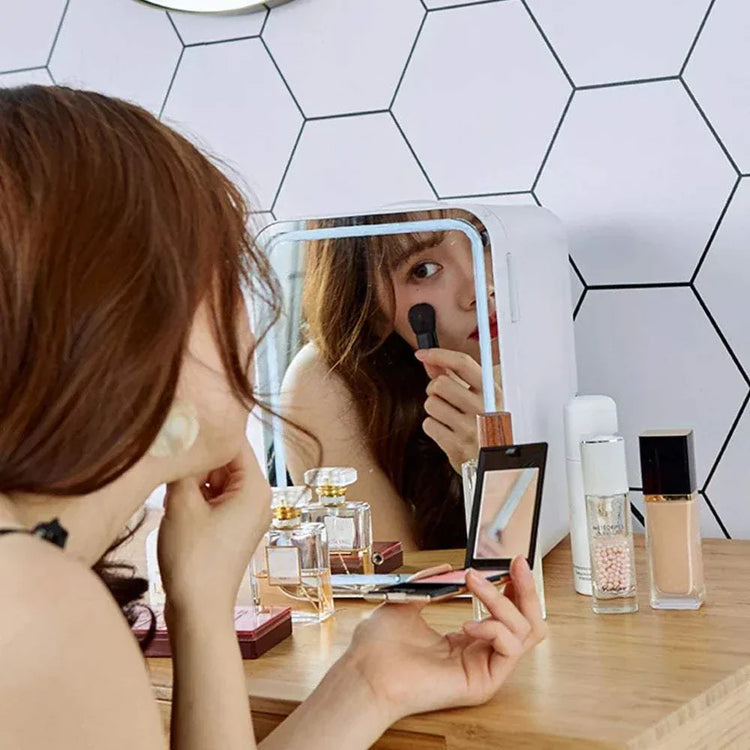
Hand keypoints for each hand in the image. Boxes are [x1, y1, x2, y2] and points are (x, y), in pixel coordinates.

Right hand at [157, 439, 271, 619]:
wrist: (199, 610)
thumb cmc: (193, 560)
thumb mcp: (181, 504)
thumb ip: (183, 466)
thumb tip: (181, 437)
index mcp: (255, 487)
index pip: (234, 442)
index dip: (206, 432)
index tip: (181, 424)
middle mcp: (259, 497)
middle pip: (226, 460)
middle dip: (198, 460)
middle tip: (170, 462)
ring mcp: (248, 513)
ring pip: (219, 479)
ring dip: (194, 479)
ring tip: (172, 490)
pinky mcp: (235, 527)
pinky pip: (217, 498)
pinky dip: (197, 496)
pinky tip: (176, 504)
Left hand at [344, 556, 545, 722]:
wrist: (365, 672)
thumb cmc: (378, 646)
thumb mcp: (408, 600)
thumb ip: (432, 583)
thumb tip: (450, 568)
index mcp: (465, 639)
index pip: (506, 614)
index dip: (513, 587)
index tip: (510, 563)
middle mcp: (479, 654)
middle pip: (527, 624)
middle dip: (526, 589)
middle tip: (516, 565)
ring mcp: (483, 668)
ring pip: (524, 631)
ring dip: (500, 599)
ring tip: (474, 583)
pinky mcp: (483, 682)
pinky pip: (510, 648)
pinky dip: (493, 627)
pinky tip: (468, 623)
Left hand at [415, 348, 497, 472]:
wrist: (496, 465)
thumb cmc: (486, 428)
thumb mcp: (480, 400)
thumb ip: (455, 378)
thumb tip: (431, 361)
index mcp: (492, 392)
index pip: (462, 363)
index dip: (438, 355)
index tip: (422, 353)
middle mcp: (483, 408)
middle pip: (440, 383)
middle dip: (434, 390)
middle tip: (443, 399)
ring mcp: (470, 428)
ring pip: (431, 404)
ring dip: (434, 410)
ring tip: (449, 418)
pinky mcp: (456, 446)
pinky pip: (428, 425)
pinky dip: (433, 427)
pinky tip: (447, 432)